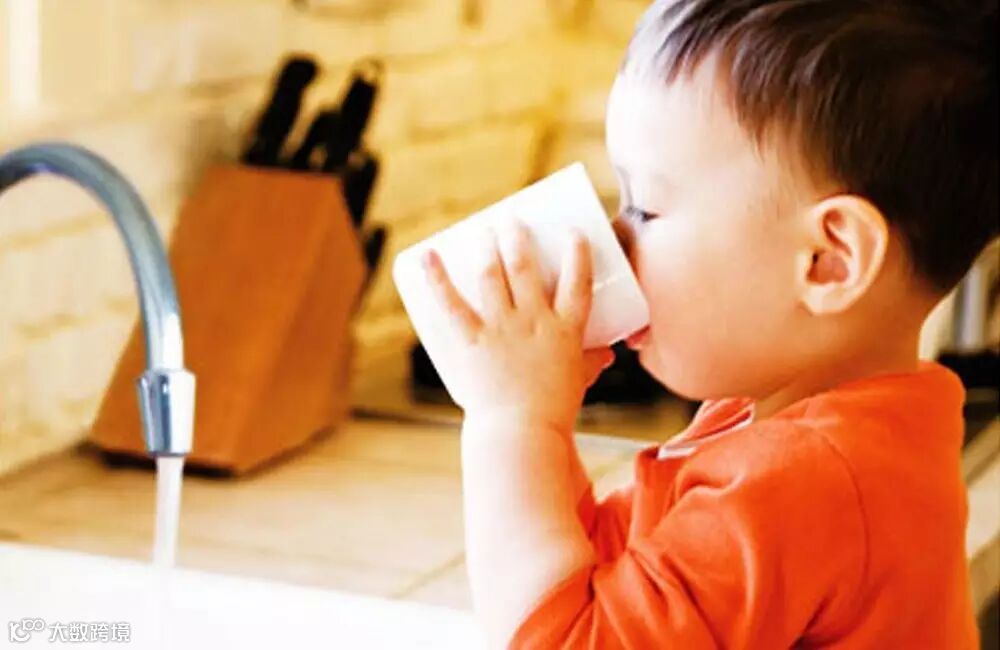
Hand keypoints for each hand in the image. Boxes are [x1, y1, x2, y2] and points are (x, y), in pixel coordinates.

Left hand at [422, 221, 613, 433]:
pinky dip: (437, 277)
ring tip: (485, 231)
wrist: (522, 434)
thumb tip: (606, 354)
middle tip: (512, 223)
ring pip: (493, 276)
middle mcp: (535, 322)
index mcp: (565, 330)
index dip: (577, 252)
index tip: (573, 232)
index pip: (577, 281)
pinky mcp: (473, 342)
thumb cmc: (553, 411)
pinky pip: (451, 304)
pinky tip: (428, 255)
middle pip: (526, 268)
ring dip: (488, 248)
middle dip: (518, 239)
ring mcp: (502, 329)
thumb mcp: (579, 381)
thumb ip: (591, 362)